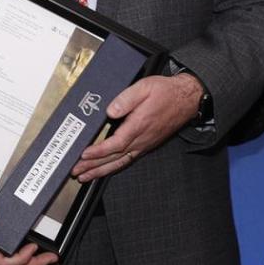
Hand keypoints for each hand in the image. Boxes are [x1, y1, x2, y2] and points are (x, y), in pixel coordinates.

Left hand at [70, 73, 202, 181]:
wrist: (186, 99)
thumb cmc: (165, 92)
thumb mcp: (144, 87)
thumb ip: (126, 99)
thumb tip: (110, 111)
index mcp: (139, 125)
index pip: (115, 144)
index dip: (98, 151)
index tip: (83, 156)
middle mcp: (141, 139)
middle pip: (114, 158)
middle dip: (94, 166)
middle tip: (77, 172)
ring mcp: (144, 144)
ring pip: (120, 162)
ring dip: (101, 171)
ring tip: (86, 177)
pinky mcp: (147, 145)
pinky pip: (128, 160)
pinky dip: (114, 167)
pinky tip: (105, 170)